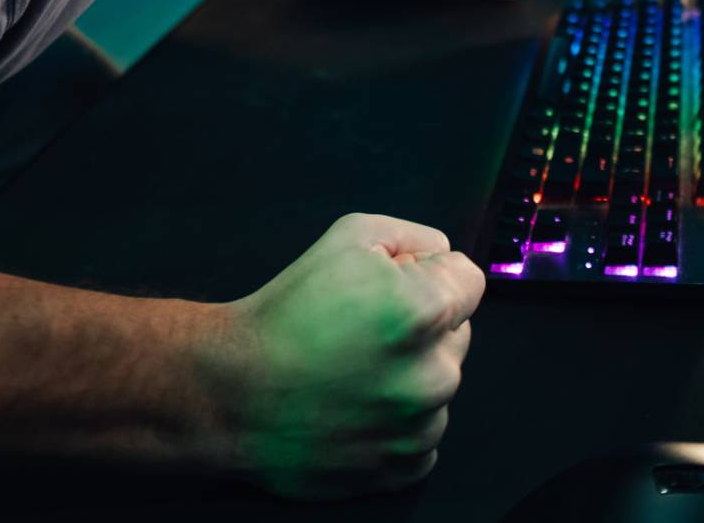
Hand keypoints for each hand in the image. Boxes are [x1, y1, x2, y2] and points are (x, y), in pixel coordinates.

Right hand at [212, 214, 484, 499]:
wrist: (233, 393)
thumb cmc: (287, 313)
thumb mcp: (351, 237)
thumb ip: (414, 238)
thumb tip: (443, 257)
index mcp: (426, 310)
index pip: (470, 279)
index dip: (430, 274)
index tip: (395, 286)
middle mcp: (434, 373)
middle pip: (458, 332)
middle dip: (424, 325)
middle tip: (366, 328)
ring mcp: (421, 427)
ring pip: (441, 382)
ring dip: (413, 374)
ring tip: (356, 368)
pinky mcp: (405, 466)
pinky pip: (425, 431)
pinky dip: (400, 419)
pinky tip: (357, 403)